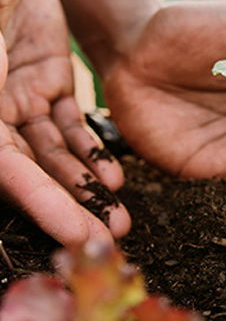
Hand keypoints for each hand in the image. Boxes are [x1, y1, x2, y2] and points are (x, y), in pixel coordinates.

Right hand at [0, 0, 129, 245]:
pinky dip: (93, 149)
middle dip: (73, 206)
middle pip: (37, 173)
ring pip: (60, 154)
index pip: (8, 174)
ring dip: (89, 185)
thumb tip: (4, 164)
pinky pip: (74, 124)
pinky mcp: (52, 84)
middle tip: (107, 236)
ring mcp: (24, 102)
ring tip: (119, 214)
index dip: (41, 206)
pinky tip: (114, 176)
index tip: (75, 236)